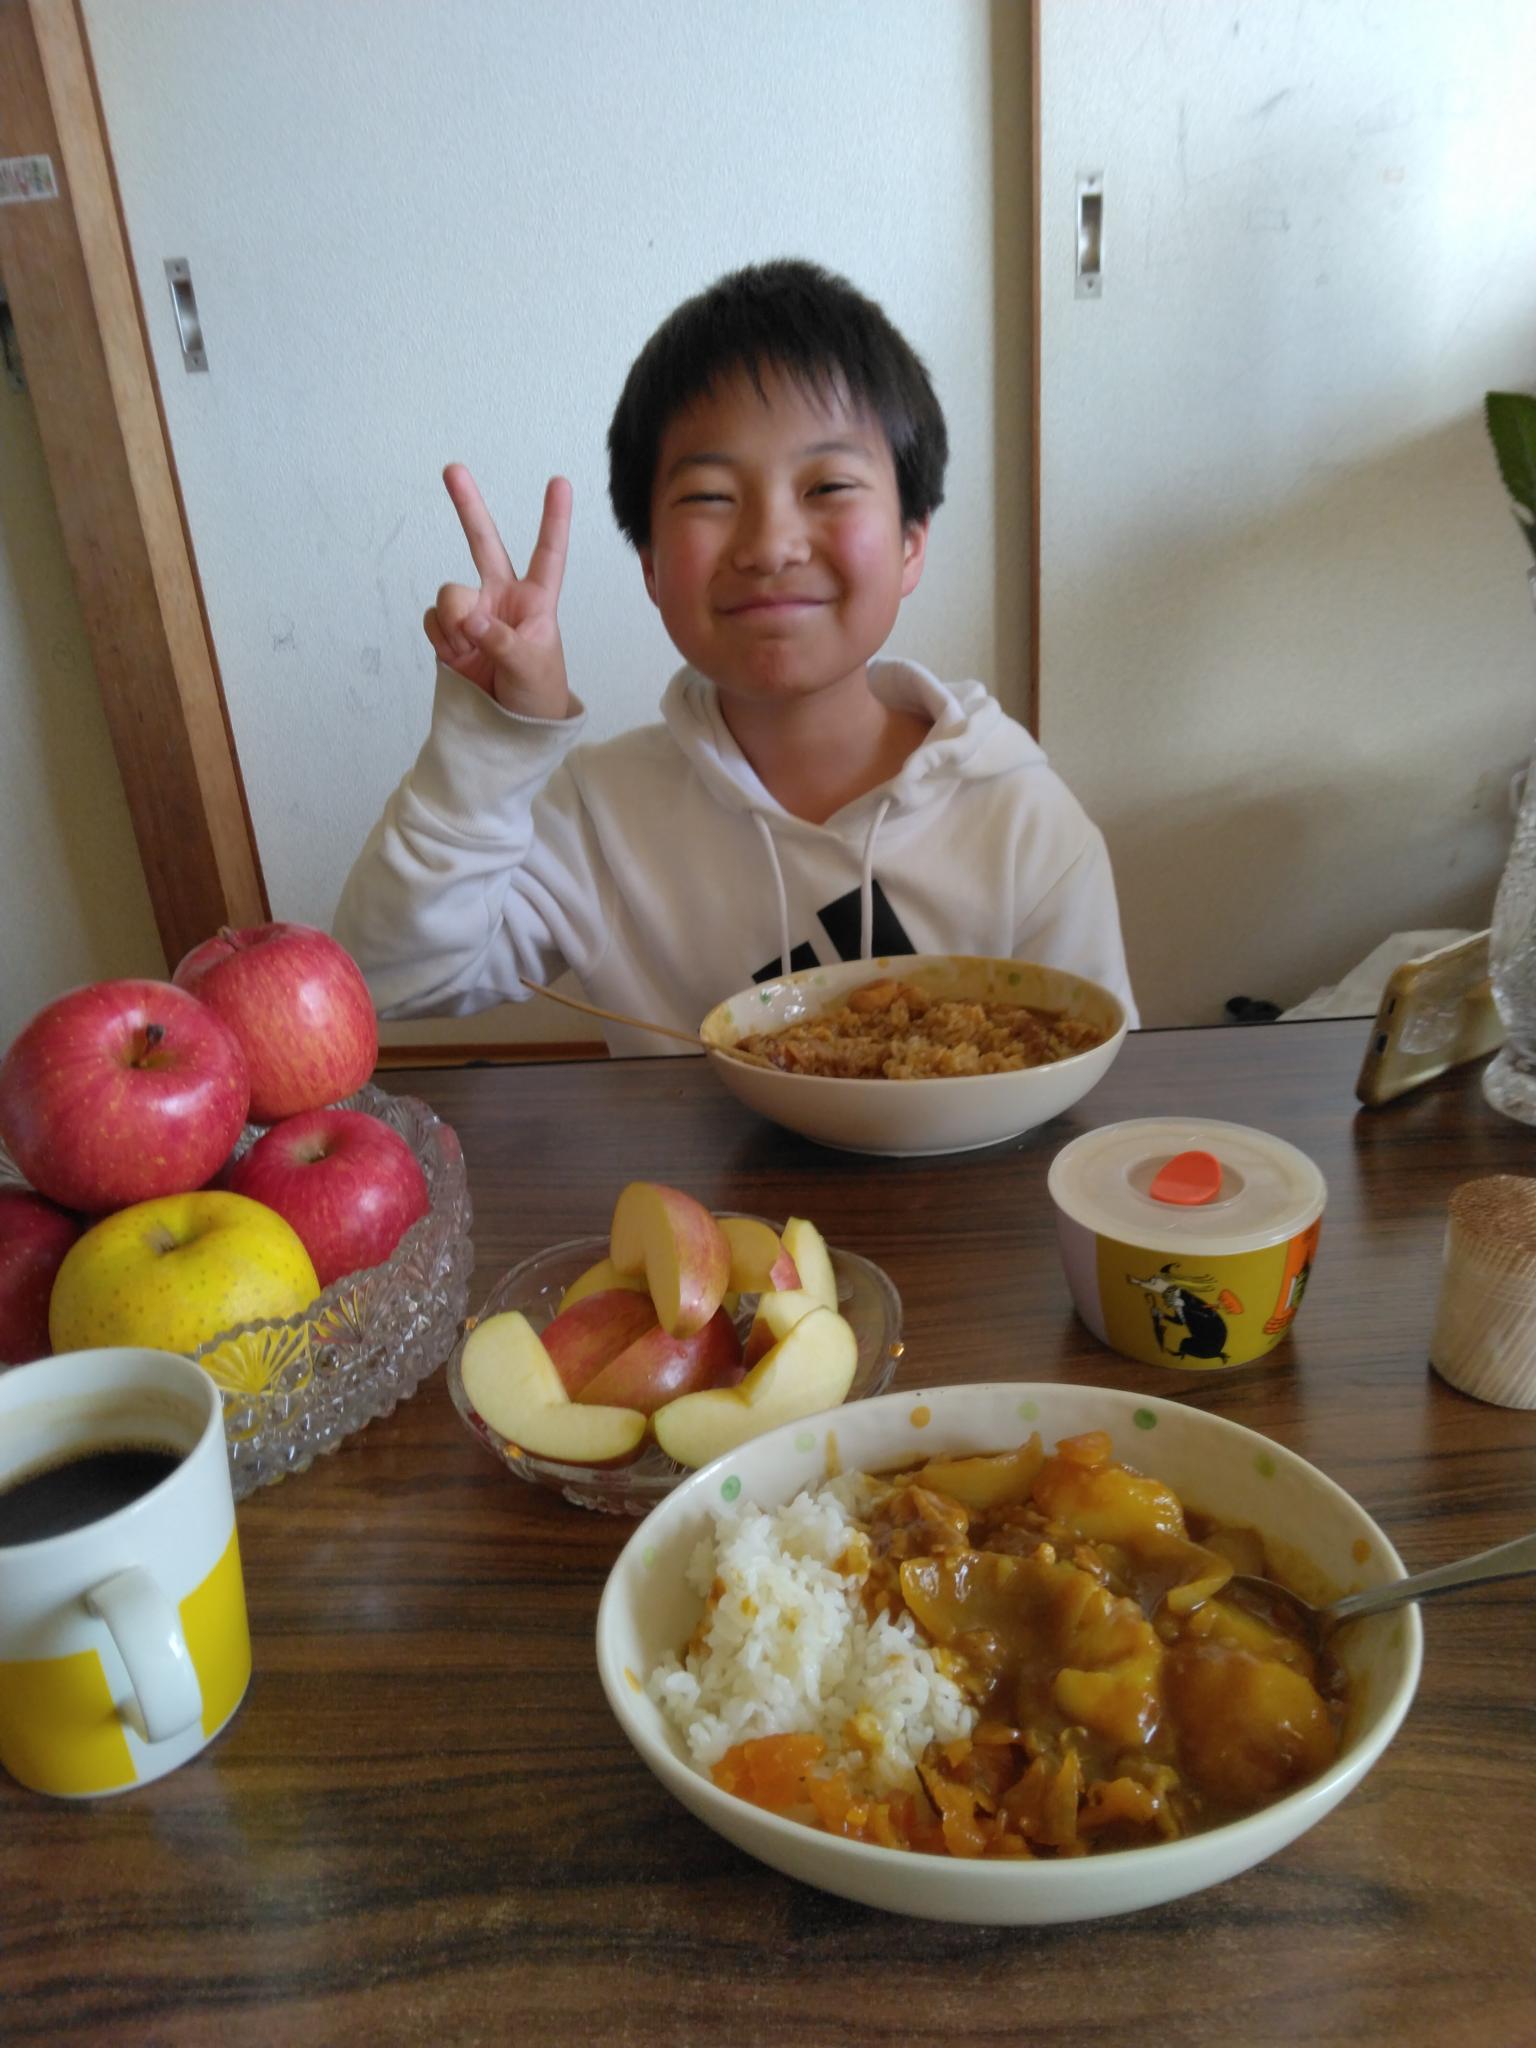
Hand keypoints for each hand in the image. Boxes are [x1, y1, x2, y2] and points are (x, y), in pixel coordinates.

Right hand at [425, 465, 572, 717]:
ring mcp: (473, 611)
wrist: (512, 726)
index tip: (561, 482)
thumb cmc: (538, 692)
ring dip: (455, 623)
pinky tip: (459, 656)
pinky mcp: (449, 630)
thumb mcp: (531, 667)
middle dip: (467, 506)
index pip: (548, 554)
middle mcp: (502, 596)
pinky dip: (442, 639)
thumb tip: (470, 616)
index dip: (554, 519)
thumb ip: (501, 640)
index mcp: (536, 600)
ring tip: (472, 650)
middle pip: (484, 543)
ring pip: (450, 594)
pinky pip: (432, 620)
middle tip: (453, 468)